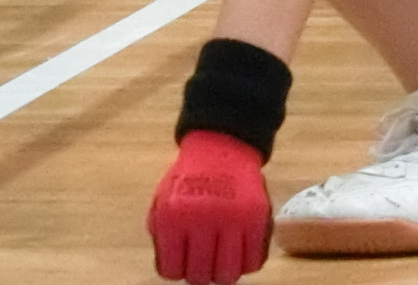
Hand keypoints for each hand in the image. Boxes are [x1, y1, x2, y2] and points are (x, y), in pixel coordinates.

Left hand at [147, 131, 270, 284]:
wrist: (221, 146)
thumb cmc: (188, 178)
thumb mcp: (163, 199)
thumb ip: (161, 233)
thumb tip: (169, 266)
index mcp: (173, 215)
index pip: (171, 270)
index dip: (175, 269)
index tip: (180, 259)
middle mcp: (202, 218)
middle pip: (200, 276)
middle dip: (198, 272)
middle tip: (201, 260)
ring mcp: (232, 219)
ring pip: (228, 275)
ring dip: (222, 272)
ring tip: (219, 258)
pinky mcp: (256, 218)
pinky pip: (253, 262)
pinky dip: (245, 263)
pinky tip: (238, 251)